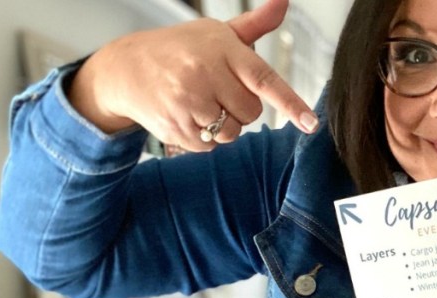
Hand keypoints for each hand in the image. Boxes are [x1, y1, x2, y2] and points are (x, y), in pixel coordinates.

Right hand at [68, 0, 316, 150]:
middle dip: (241, 108)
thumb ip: (254, 25)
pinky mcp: (174, 125)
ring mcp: (188, 100)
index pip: (264, 79)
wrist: (125, 68)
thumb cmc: (181, 49)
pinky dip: (204, 138)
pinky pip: (209, 146)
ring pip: (231, 132)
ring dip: (223, 125)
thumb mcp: (216, 33)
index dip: (290, 103)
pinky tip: (188, 115)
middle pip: (251, 113)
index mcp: (223, 49)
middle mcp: (205, 73)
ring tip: (201, 103)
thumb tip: (284, 2)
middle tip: (218, 91)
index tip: (311, 123)